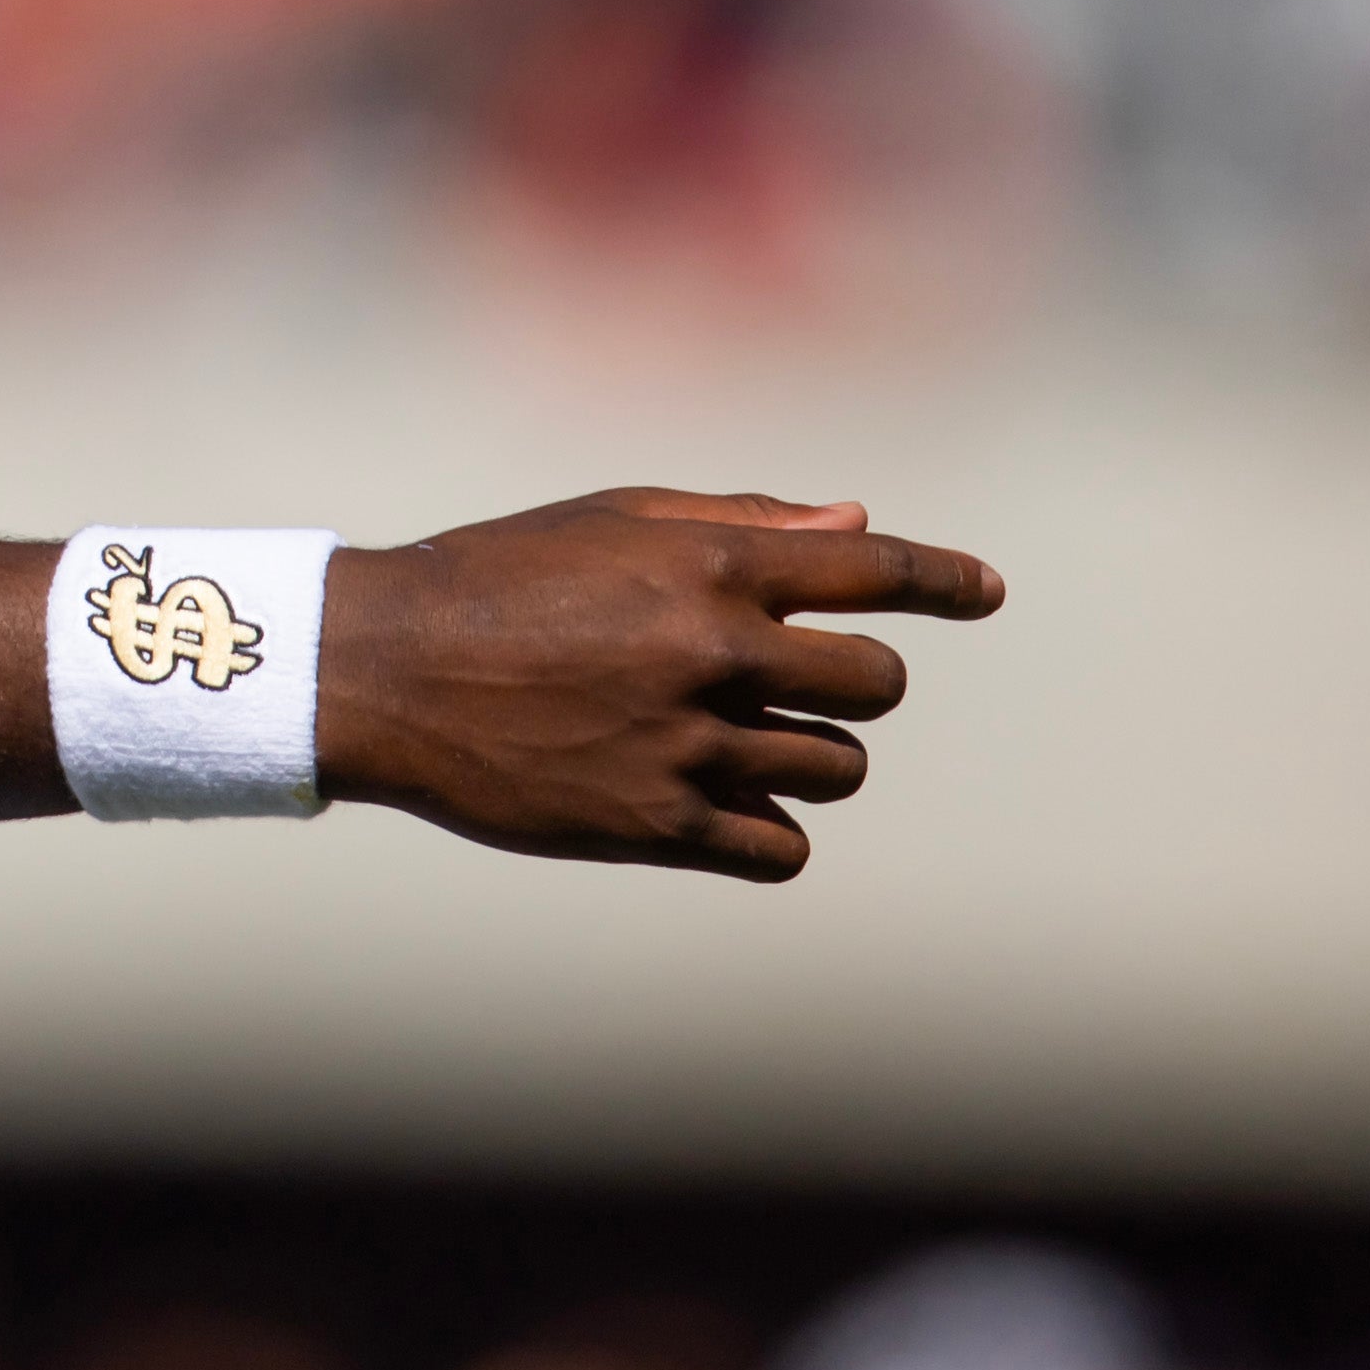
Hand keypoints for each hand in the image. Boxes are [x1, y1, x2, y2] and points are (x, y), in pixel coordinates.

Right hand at [315, 488, 1001, 882]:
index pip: (872, 570)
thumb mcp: (611, 520)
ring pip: (836, 767)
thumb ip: (740, 523)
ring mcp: (688, 744)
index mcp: (705, 564)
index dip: (943, 578)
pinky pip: (782, 848)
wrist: (383, 671)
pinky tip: (719, 806)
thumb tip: (858, 524)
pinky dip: (768, 831)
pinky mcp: (658, 826)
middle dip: (851, 679)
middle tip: (789, 682)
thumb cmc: (497, 578)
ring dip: (809, 755)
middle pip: (873, 682)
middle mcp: (711, 650)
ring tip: (737, 742)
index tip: (985, 590)